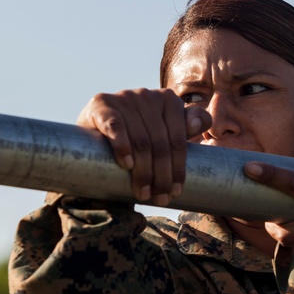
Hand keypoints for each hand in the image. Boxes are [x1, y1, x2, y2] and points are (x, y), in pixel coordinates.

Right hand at [76, 89, 210, 204]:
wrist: (95, 134)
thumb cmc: (138, 136)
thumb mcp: (164, 132)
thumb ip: (186, 126)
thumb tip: (197, 124)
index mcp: (168, 99)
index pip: (178, 138)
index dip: (178, 167)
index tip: (176, 191)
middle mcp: (147, 94)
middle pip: (159, 142)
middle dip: (161, 175)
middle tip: (160, 199)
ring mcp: (124, 97)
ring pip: (140, 139)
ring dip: (143, 171)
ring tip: (143, 193)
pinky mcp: (101, 104)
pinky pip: (116, 126)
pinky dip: (122, 146)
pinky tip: (127, 164)